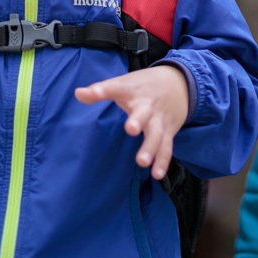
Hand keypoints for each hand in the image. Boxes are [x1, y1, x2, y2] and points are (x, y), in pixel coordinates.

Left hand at [75, 65, 189, 179]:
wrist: (179, 83)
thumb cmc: (143, 86)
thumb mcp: (123, 83)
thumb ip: (101, 90)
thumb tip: (77, 93)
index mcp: (132, 90)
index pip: (116, 88)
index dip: (103, 90)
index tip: (90, 93)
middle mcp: (147, 104)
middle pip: (143, 112)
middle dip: (138, 121)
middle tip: (131, 129)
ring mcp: (159, 118)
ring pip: (156, 133)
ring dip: (150, 147)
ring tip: (141, 162)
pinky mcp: (168, 131)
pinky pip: (166, 146)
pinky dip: (163, 160)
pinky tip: (157, 174)